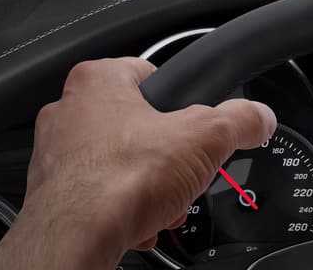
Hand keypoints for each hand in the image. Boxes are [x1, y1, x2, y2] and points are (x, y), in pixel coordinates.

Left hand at [0, 57, 276, 269]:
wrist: (75, 240)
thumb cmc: (117, 183)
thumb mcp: (207, 138)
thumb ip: (240, 120)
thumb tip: (259, 117)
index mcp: (98, 81)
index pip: (151, 73)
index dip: (181, 101)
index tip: (196, 122)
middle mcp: (69, 111)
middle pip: (141, 124)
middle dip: (168, 155)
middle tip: (183, 170)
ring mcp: (56, 154)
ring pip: (121, 163)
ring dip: (149, 185)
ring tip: (163, 201)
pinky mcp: (53, 194)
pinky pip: (101, 195)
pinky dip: (124, 208)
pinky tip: (140, 220)